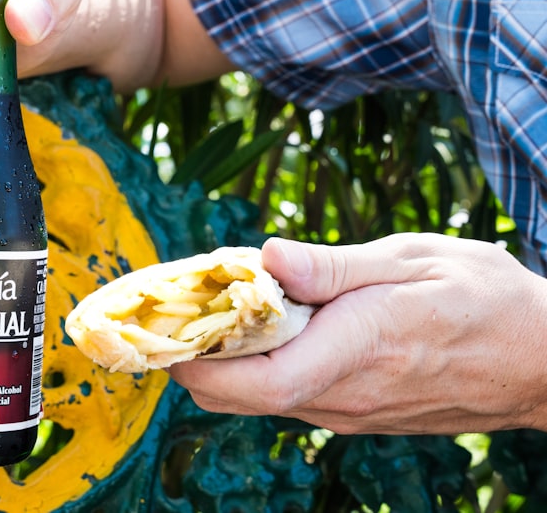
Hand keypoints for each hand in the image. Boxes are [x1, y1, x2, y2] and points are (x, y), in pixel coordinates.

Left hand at [168, 233, 546, 433]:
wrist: (540, 357)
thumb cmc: (482, 298)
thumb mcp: (410, 261)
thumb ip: (333, 266)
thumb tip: (268, 258)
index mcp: (357, 349)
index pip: (259, 380)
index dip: (198, 364)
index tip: (162, 331)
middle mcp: (345, 394)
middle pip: (239, 397)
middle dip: (193, 359)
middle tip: (177, 307)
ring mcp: (349, 411)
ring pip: (258, 398)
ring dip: (224, 361)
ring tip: (216, 307)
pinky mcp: (355, 412)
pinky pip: (287, 395)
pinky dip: (258, 366)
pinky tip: (266, 325)